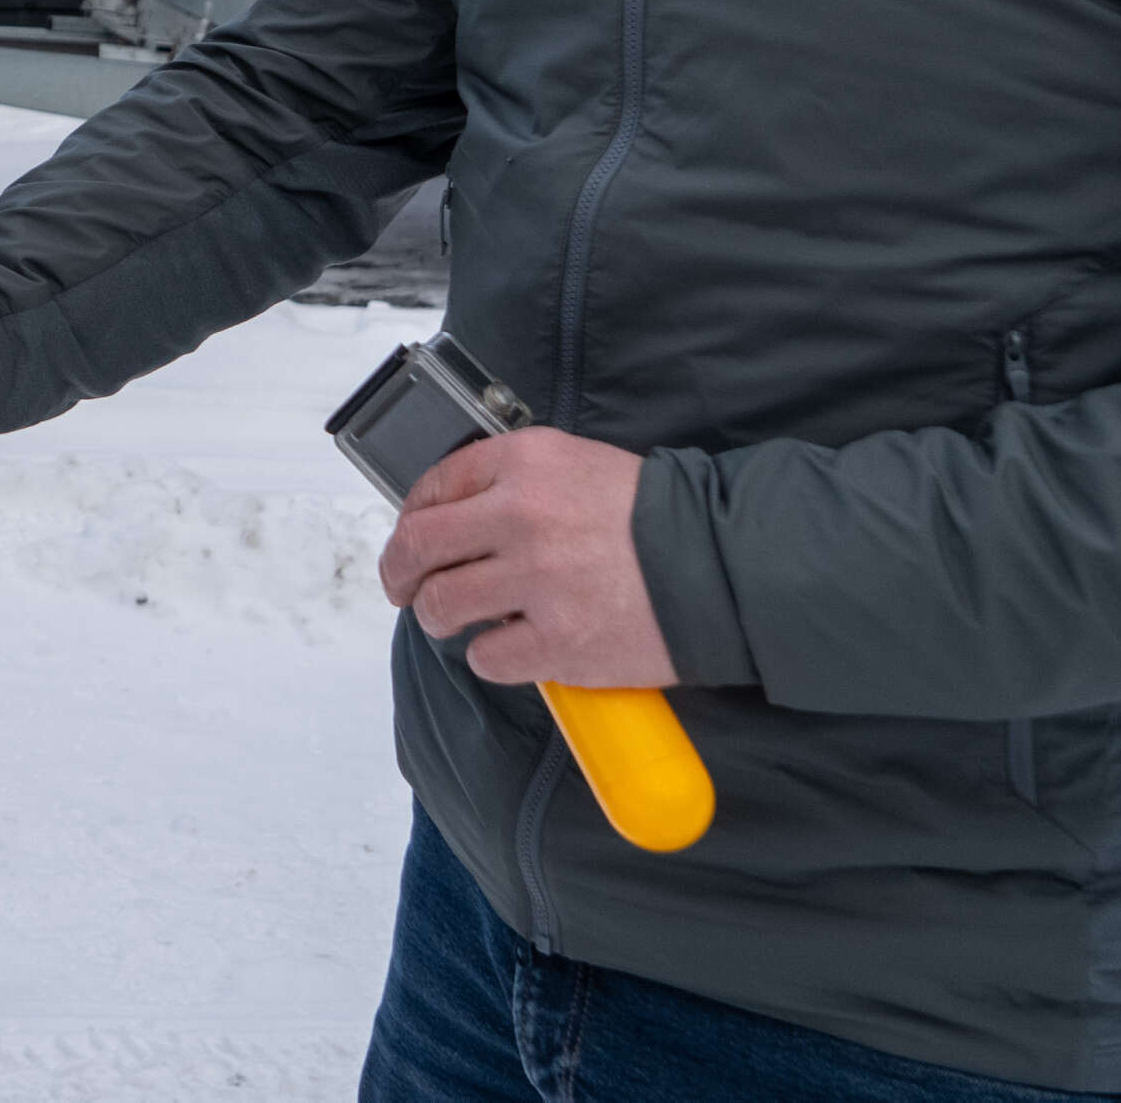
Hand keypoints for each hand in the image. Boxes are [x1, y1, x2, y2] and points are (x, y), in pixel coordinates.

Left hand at [377, 429, 676, 689]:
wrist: (721, 567)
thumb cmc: (654, 518)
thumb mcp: (579, 466)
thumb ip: (516, 481)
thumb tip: (453, 513)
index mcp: (527, 462)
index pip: (433, 485)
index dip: (411, 517)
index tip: (411, 537)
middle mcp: (523, 514)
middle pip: (419, 546)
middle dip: (399, 572)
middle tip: (403, 588)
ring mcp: (539, 580)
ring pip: (441, 604)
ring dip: (438, 616)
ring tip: (456, 620)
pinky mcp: (559, 640)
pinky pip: (487, 657)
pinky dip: (491, 657)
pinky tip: (512, 646)